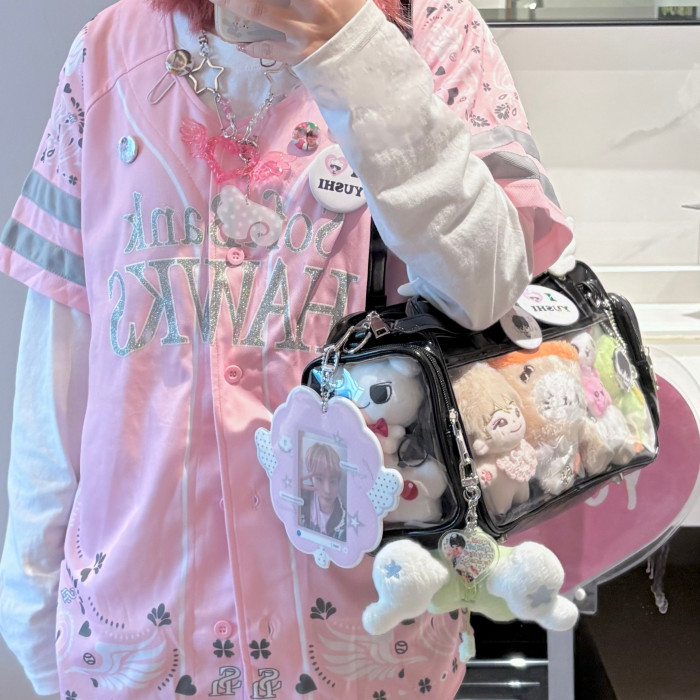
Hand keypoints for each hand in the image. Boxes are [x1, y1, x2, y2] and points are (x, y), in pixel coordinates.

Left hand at [210, 0, 365, 63]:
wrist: (370, 63)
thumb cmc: (358, 23)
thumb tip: (299, 0)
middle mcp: (309, 5)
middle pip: (263, 0)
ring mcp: (301, 30)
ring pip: (259, 11)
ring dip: (233, 4)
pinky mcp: (299, 55)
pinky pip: (269, 49)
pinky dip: (252, 46)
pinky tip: (240, 43)